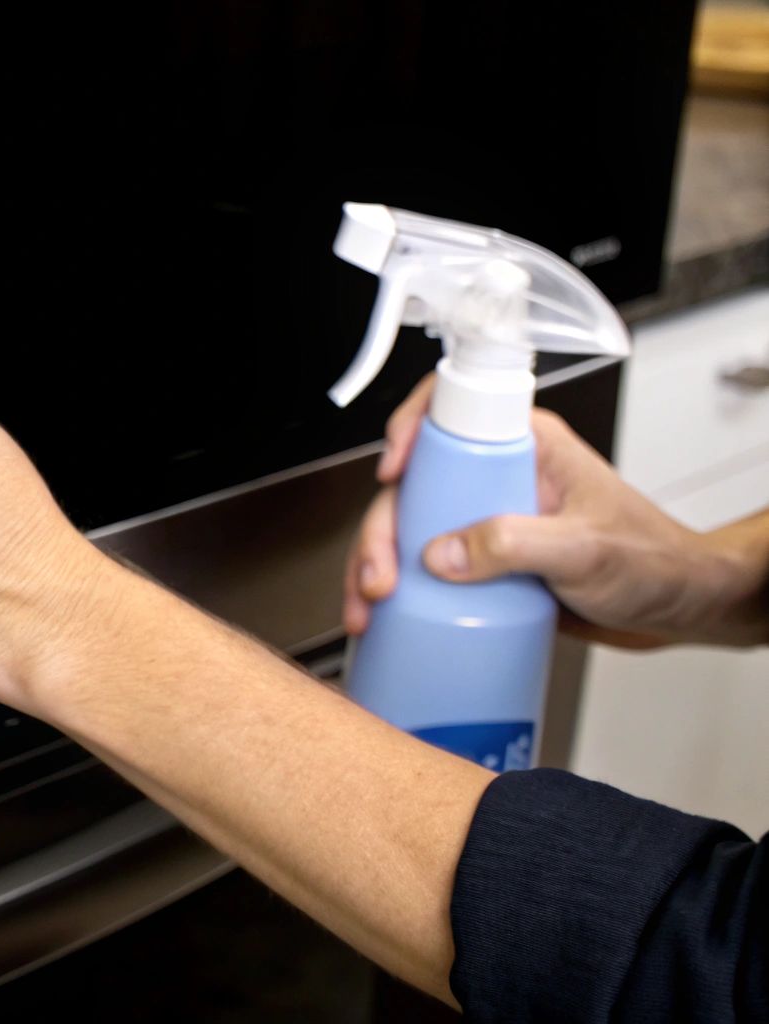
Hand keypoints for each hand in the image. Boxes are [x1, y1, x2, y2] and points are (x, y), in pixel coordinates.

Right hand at [344, 375, 768, 647]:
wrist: (679, 608)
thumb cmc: (653, 561)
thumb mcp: (585, 548)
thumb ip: (514, 545)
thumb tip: (440, 554)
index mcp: (525, 446)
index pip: (450, 411)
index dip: (408, 432)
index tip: (392, 474)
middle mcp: (498, 477)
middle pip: (413, 485)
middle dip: (380, 532)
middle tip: (379, 578)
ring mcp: (487, 520)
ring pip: (410, 530)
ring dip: (376, 568)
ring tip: (370, 610)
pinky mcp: (484, 562)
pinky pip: (427, 568)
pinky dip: (399, 592)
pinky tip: (386, 617)